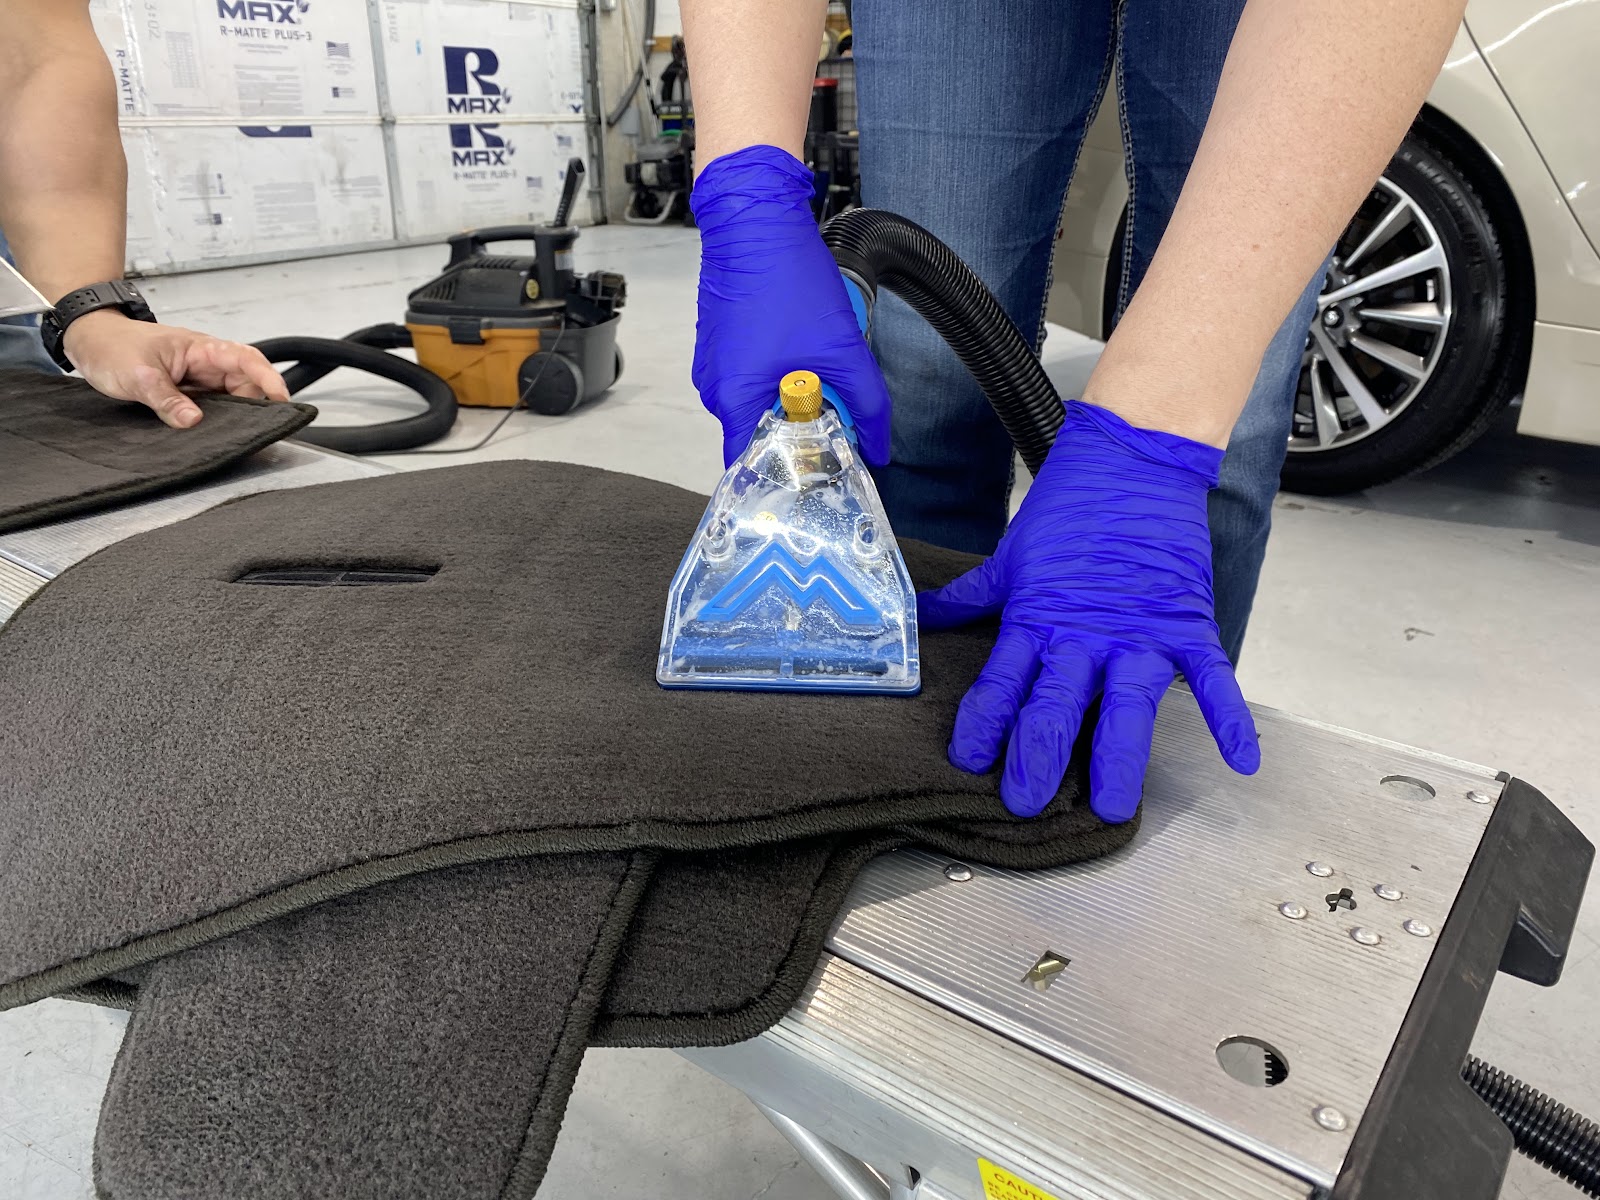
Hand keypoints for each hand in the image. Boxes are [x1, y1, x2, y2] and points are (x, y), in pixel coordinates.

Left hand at [61, 310, 289, 428]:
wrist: (89, 341)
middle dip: (253, 406)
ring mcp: (199, 378)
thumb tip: (192, 421)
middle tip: (251, 430)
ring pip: (231, 398)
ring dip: (234, 416)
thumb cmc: (113, 345)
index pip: (247, 359)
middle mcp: (206, 363)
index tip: (282, 399)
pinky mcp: (189, 392)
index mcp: (201, 349)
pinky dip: (216, 420)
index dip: (268, 379)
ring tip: (231, 435)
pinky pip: (212, 407)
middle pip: (246, 384)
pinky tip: (212, 433)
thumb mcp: (138, 375)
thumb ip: (166, 399)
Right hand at [691, 145, 891, 466]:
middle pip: (761, 431)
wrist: (755, 216)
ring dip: (792, 391)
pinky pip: (751, 373)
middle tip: (834, 398)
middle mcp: (713, 388)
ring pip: (759, 400)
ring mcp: (712, 364)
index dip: (790, 470)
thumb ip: (866, 406)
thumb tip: (879, 447)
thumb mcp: (843, 351)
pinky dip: (778, 368)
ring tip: (816, 357)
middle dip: (800, 423)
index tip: (819, 465)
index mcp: (734, 400)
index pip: (754, 466)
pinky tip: (797, 339)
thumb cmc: (786, 277)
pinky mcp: (718, 342)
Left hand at [918, 401, 1259, 821]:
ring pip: (1126, 707)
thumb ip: (969, 597)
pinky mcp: (1186, 623)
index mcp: (1037, 619)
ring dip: (1119, 759)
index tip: (970, 764)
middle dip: (1039, 760)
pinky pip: (1212, 677)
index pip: (1002, 685)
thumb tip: (921, 615)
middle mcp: (1085, 634)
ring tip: (1114, 807)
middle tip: (1026, 804)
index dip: (984, 727)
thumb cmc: (1069, 507)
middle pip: (1057, 707)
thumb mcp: (1011, 557)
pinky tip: (1242, 760)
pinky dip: (1230, 716)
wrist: (1132, 459)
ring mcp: (1139, 633)